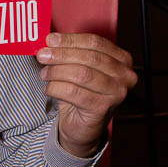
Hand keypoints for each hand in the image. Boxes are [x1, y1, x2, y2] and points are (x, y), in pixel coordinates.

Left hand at [36, 33, 136, 157]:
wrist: (81, 126)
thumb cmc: (81, 94)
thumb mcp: (78, 68)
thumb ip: (69, 53)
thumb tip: (49, 41)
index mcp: (122, 59)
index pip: (95, 42)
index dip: (70, 40)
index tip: (50, 40)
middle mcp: (124, 75)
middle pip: (89, 57)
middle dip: (61, 54)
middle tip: (43, 55)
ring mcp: (116, 93)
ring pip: (81, 74)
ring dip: (57, 71)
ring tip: (45, 73)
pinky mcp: (102, 108)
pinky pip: (73, 92)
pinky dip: (56, 88)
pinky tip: (49, 88)